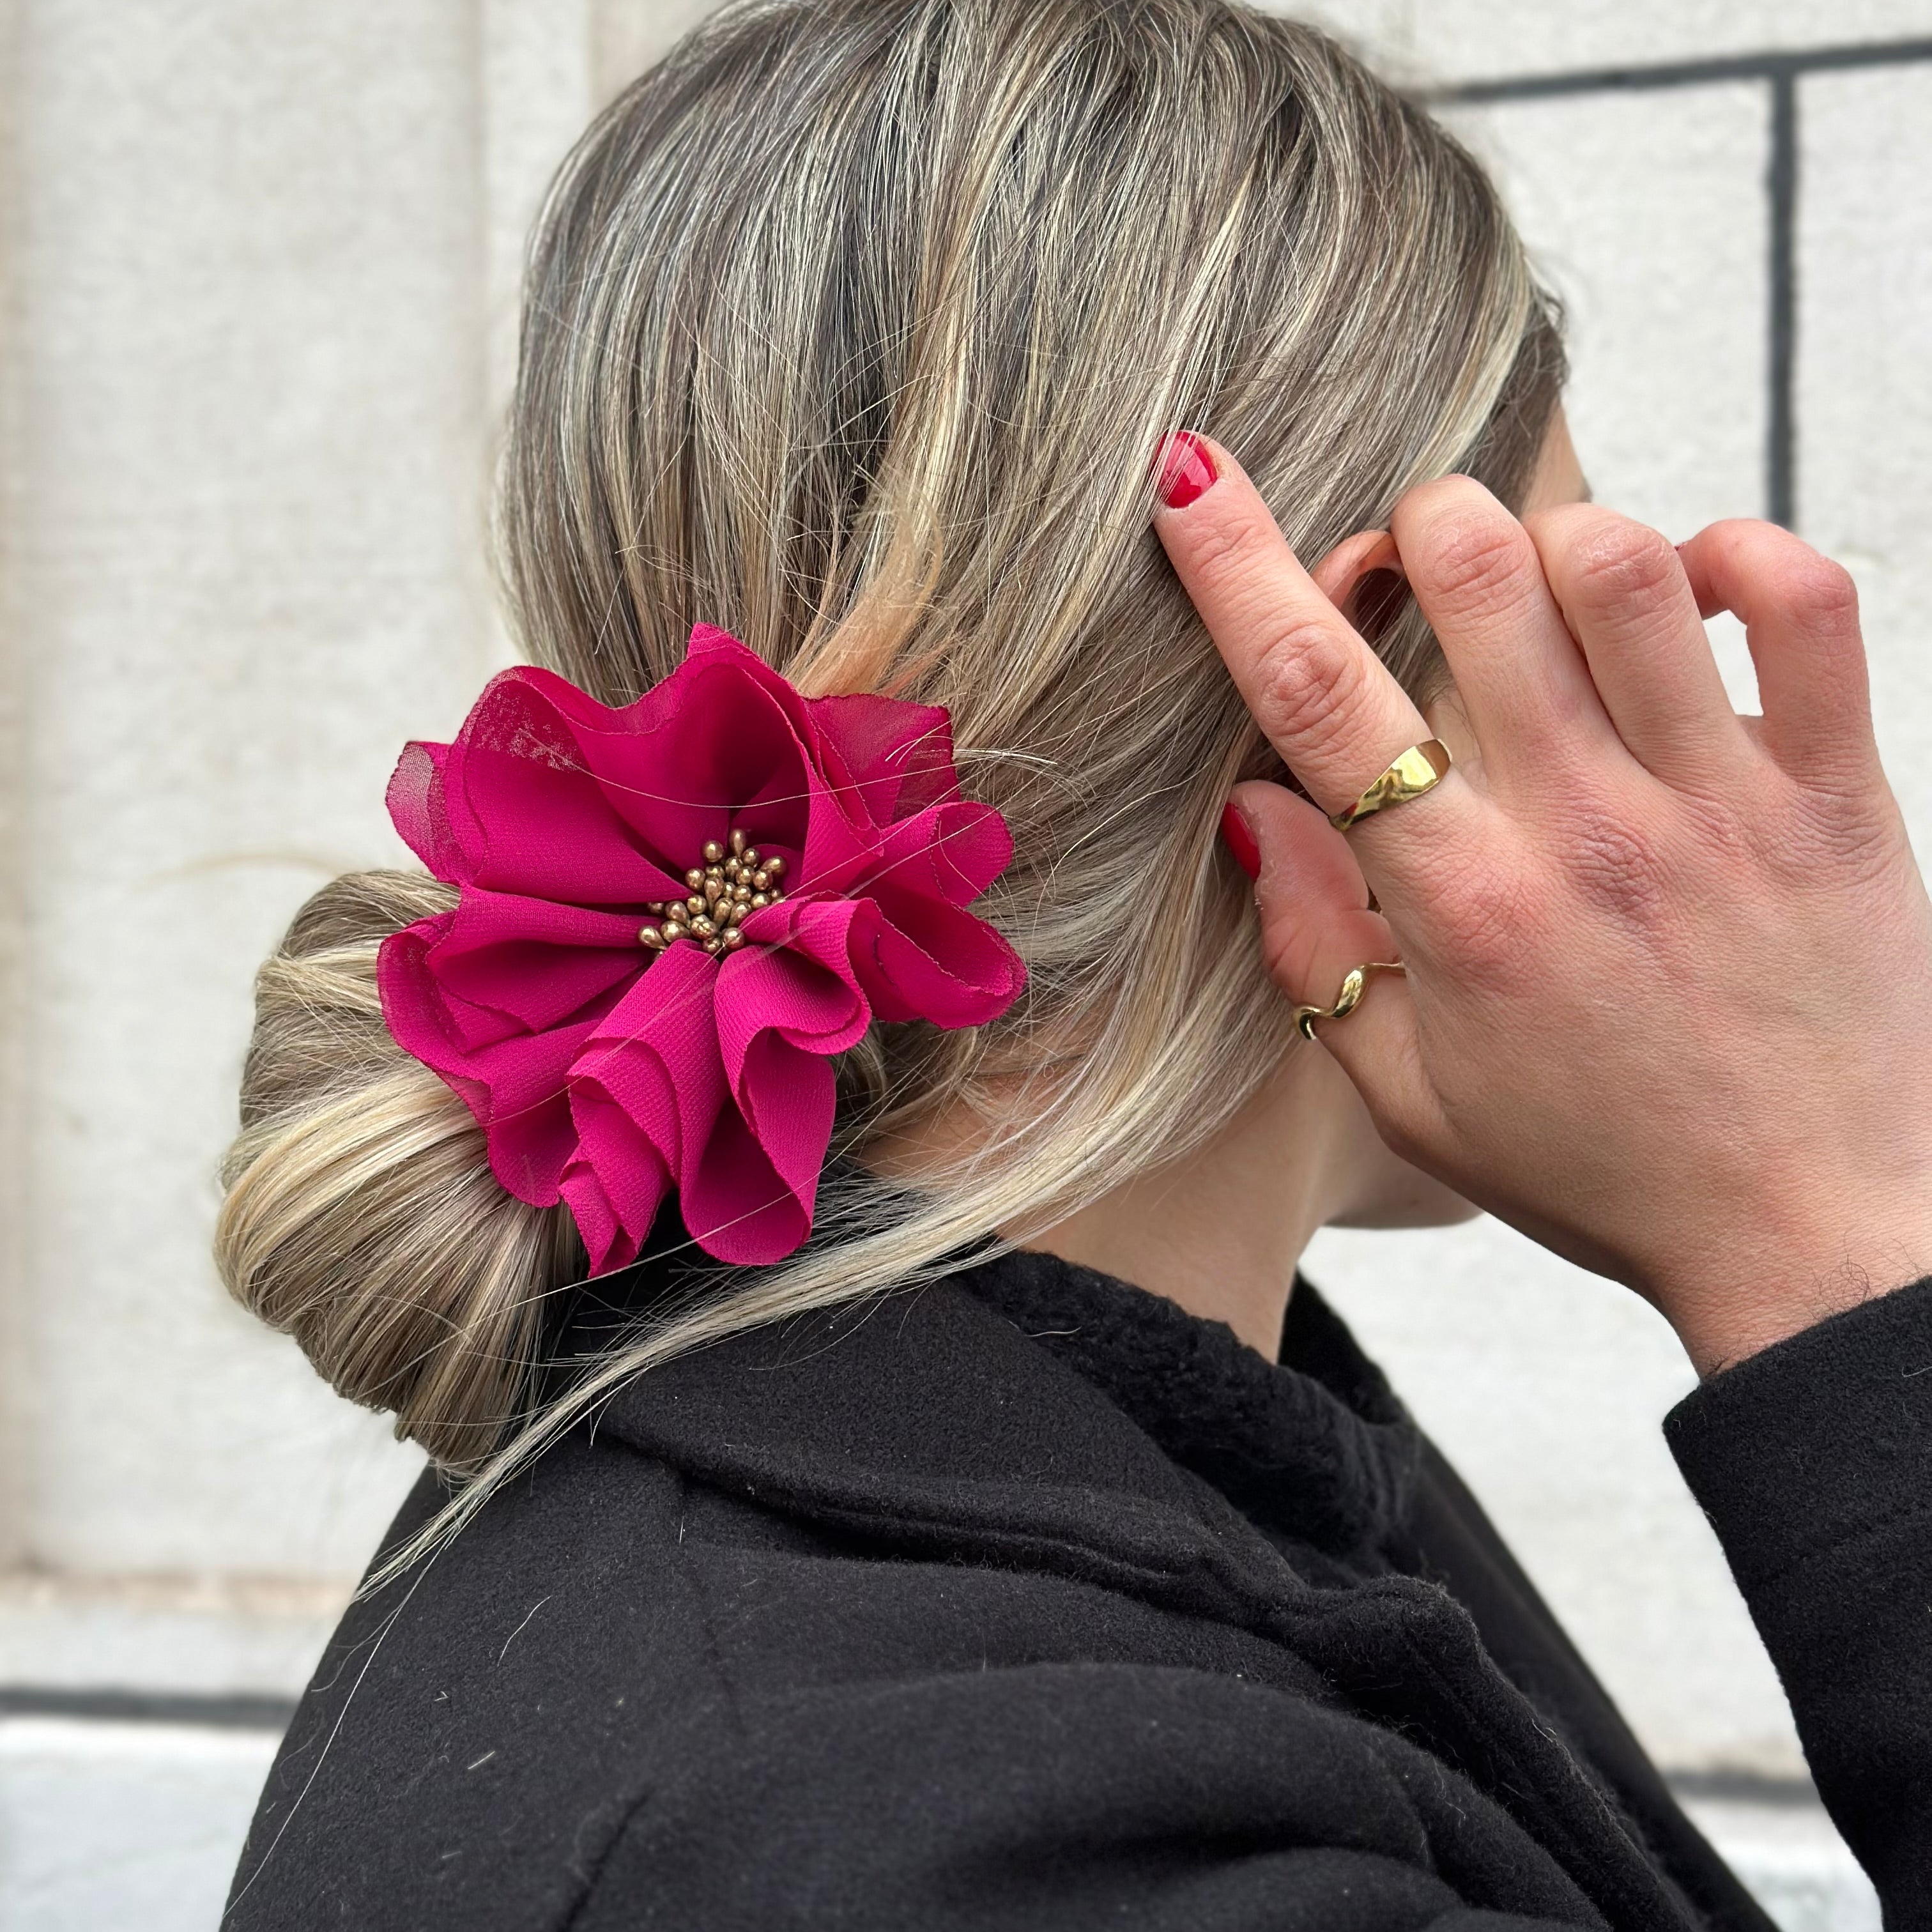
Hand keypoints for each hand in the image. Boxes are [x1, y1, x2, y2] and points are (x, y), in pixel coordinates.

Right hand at [1155, 437, 1931, 1374]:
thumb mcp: (1410, 1099)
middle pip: (1474, 577)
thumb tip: (1255, 809)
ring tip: (1546, 587)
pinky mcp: (1836, 793)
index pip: (1317, 696)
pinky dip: (1741, 553)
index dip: (1234, 565)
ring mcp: (1720, 802)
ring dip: (1555, 533)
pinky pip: (1804, 602)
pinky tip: (1694, 588)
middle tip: (1414, 572)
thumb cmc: (1600, 1170)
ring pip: (1622, 564)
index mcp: (1462, 907)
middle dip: (1414, 526)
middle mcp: (1583, 832)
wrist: (1814, 1235)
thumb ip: (1314, 953)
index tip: (1186, 473)